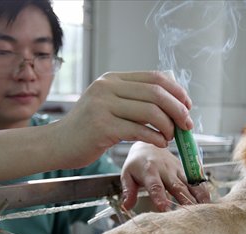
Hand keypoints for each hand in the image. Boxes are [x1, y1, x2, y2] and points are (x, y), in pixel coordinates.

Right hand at [54, 71, 193, 168]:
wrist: (58, 143)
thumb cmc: (89, 128)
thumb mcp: (109, 104)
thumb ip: (134, 99)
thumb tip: (172, 101)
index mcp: (113, 79)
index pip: (154, 77)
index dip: (177, 91)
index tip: (188, 105)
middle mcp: (108, 87)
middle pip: (156, 93)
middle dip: (178, 110)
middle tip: (187, 125)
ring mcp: (103, 105)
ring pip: (150, 112)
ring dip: (168, 126)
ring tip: (171, 136)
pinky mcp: (101, 126)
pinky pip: (139, 130)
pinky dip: (156, 137)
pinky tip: (160, 143)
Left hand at [121, 142, 210, 211]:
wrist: (148, 144)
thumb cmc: (136, 163)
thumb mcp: (127, 174)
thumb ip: (128, 191)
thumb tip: (127, 206)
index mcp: (149, 171)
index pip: (156, 186)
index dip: (161, 198)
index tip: (165, 209)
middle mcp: (165, 170)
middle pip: (177, 186)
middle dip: (184, 200)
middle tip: (191, 214)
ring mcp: (177, 169)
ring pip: (189, 183)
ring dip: (197, 196)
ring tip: (205, 209)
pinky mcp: (184, 169)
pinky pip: (195, 180)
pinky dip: (203, 189)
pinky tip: (209, 200)